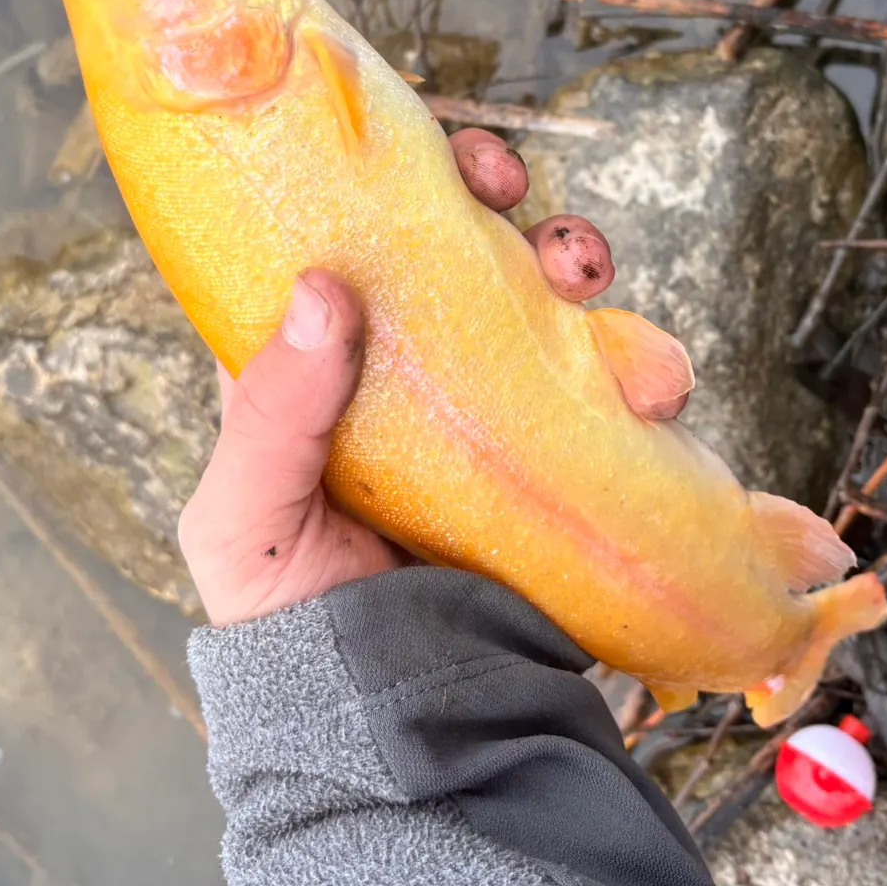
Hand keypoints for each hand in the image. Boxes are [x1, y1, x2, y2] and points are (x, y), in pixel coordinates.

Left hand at [178, 129, 645, 626]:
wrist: (402, 729)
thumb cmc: (293, 621)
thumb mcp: (244, 521)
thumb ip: (271, 414)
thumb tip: (323, 289)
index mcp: (324, 363)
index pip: (358, 238)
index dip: (397, 180)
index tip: (434, 156)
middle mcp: (414, 366)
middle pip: (465, 246)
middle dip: (502, 202)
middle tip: (514, 197)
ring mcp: (495, 404)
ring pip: (546, 297)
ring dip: (577, 265)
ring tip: (586, 283)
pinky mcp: (563, 449)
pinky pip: (610, 377)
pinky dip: (638, 360)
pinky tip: (642, 380)